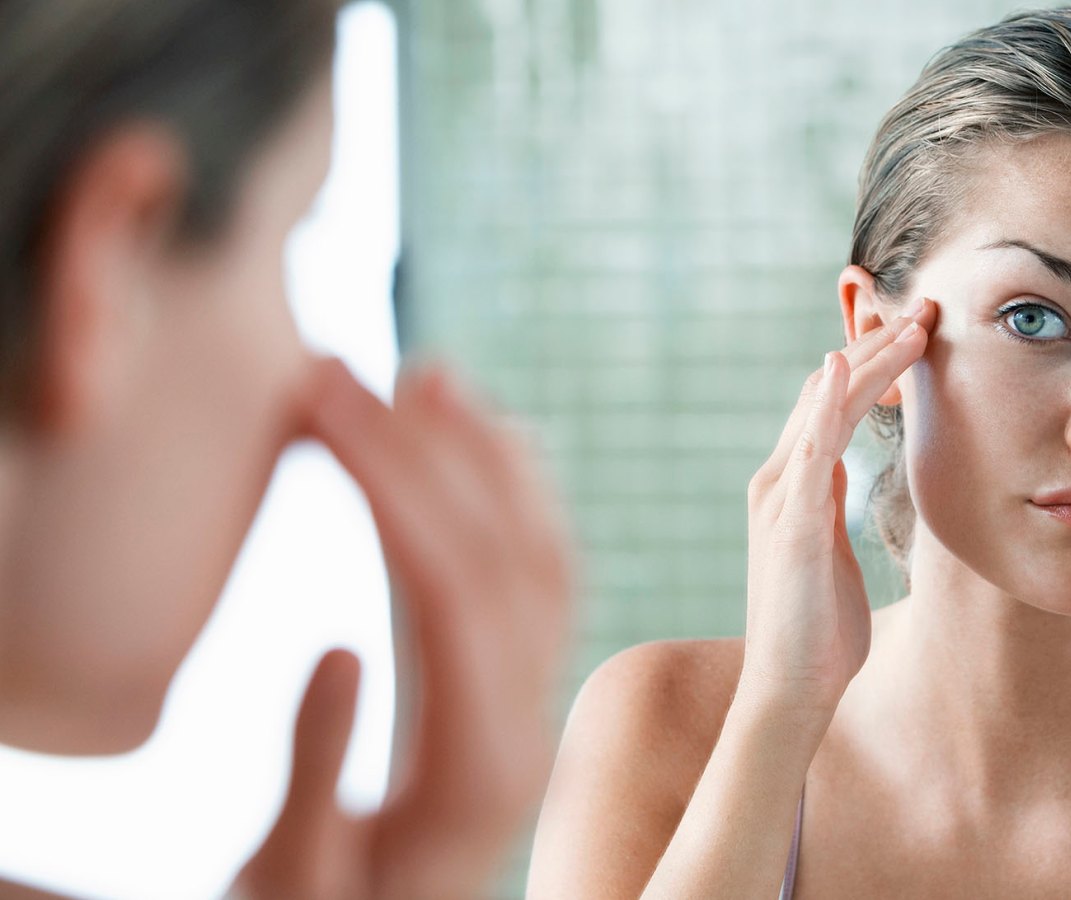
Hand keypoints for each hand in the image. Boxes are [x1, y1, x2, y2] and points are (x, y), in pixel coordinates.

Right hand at [232, 359, 573, 899]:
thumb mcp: (294, 882)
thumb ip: (314, 778)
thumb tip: (334, 649)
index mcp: (479, 770)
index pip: (453, 594)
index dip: (392, 486)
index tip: (323, 405)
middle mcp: (530, 725)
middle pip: (501, 559)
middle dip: (424, 450)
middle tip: (342, 370)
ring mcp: (537, 704)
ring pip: (541, 559)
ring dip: (488, 459)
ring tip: (427, 378)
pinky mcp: (522, 690)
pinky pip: (539, 579)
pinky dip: (510, 499)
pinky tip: (472, 446)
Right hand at [739, 299, 938, 717]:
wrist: (791, 687)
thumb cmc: (818, 628)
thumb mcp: (830, 552)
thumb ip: (831, 510)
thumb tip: (847, 480)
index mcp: (794, 486)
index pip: (830, 404)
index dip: (871, 364)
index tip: (917, 333)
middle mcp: (779, 480)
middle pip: (826, 391)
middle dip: (875, 347)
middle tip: (926, 309)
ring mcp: (781, 498)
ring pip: (823, 407)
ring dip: (868, 361)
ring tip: (913, 326)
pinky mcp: (791, 524)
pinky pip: (810, 450)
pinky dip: (825, 405)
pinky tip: (841, 367)